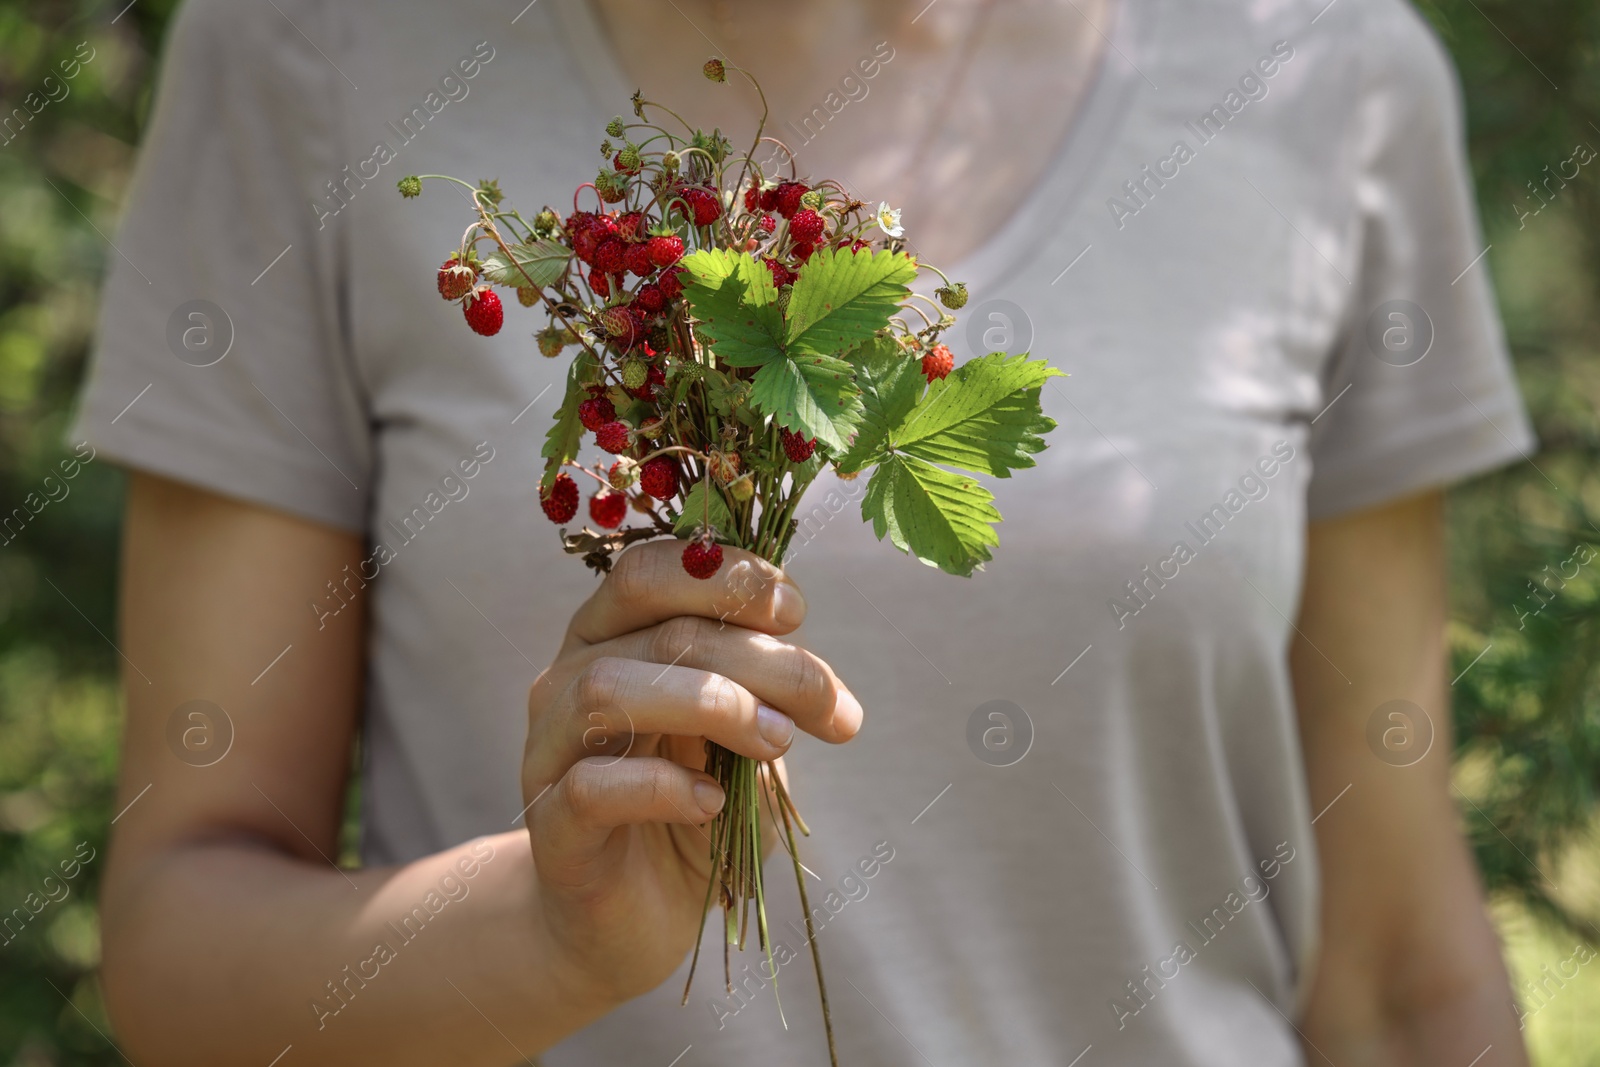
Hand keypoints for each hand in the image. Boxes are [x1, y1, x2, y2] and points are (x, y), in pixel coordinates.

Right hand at [520, 540, 862, 1007]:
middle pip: (657, 629)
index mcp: (615, 636)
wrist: (638, 918)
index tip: (796, 612)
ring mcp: (549, 750)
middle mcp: (570, 677)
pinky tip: (712, 804)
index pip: (653, 570)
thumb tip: (818, 686)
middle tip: (824, 705)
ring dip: (710, 705)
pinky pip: (592, 786)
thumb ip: (770, 699)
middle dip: (758, 657)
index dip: (728, 577)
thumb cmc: (700, 811)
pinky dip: (664, 787)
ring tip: (774, 743)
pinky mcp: (551, 826)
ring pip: (607, 689)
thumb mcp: (749, 743)